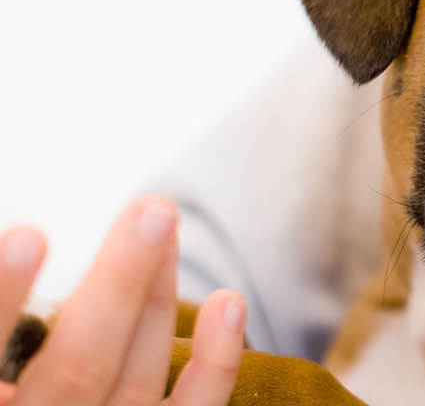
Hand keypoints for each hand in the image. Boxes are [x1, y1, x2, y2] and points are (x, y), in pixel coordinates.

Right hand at [0, 196, 246, 404]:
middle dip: (118, 285)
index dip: (1, 296)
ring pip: (132, 380)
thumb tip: (17, 236)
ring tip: (165, 225)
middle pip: (76, 370)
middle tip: (151, 209)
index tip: (31, 234)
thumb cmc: (14, 390)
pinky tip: (228, 302)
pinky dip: (217, 361)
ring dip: (156, 297)